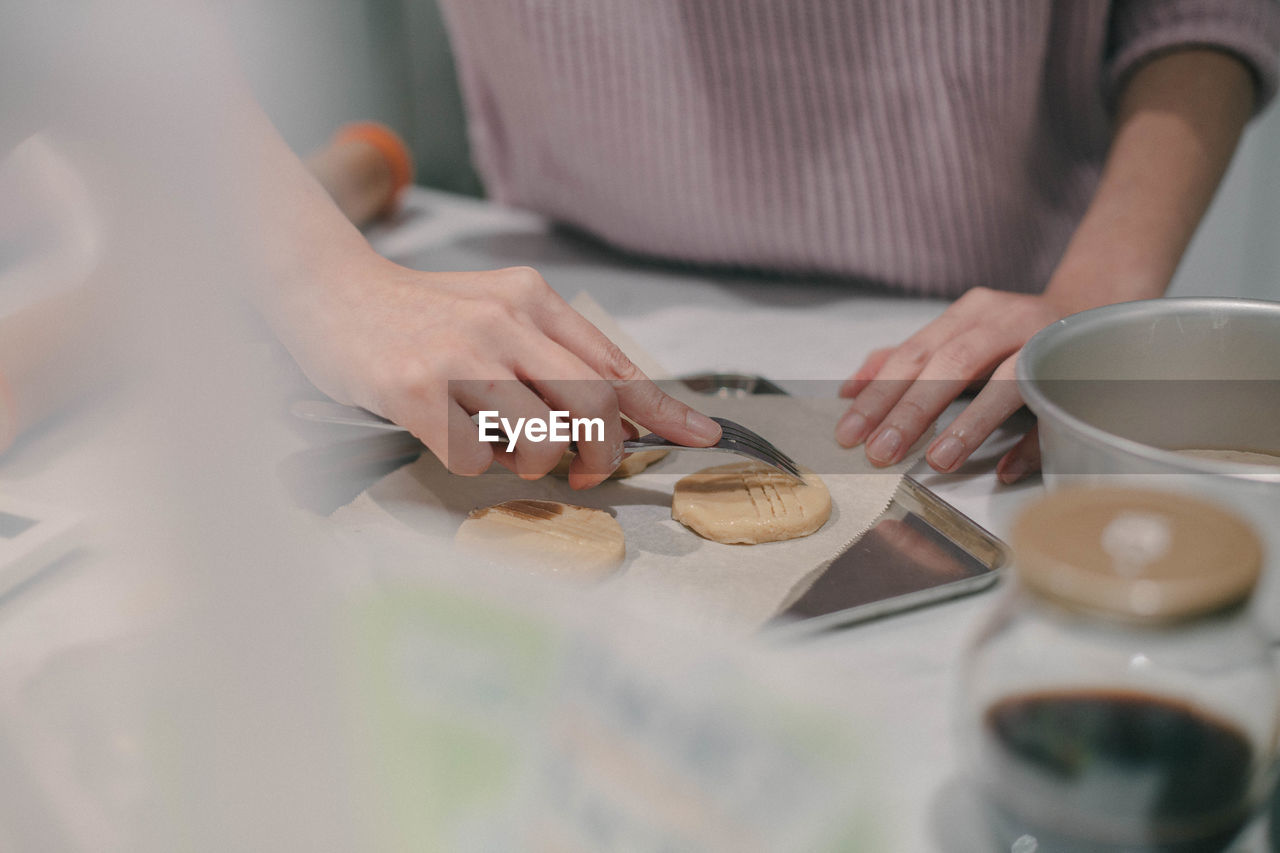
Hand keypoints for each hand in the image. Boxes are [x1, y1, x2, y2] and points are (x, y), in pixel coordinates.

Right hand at [281, 257, 720, 487]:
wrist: (328, 292)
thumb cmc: (419, 315)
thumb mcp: (497, 311)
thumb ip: (554, 352)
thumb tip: (619, 412)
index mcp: (532, 299)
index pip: (615, 364)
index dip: (664, 409)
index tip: (701, 436)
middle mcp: (504, 321)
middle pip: (595, 405)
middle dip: (605, 454)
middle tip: (589, 471)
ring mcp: (460, 354)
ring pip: (542, 438)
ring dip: (535, 463)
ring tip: (507, 448)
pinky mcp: (416, 389)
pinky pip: (477, 457)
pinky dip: (478, 466)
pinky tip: (458, 439)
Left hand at [835, 287, 1062, 482]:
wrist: (1094, 309)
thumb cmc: (1014, 334)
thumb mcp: (958, 335)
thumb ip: (906, 360)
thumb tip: (849, 389)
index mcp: (971, 314)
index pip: (914, 354)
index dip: (879, 393)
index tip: (850, 432)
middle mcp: (1007, 321)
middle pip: (953, 364)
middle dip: (913, 410)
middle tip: (882, 452)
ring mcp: (1047, 344)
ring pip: (1007, 382)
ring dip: (970, 423)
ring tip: (939, 460)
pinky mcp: (1082, 372)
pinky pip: (1054, 410)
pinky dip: (1031, 443)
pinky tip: (1005, 470)